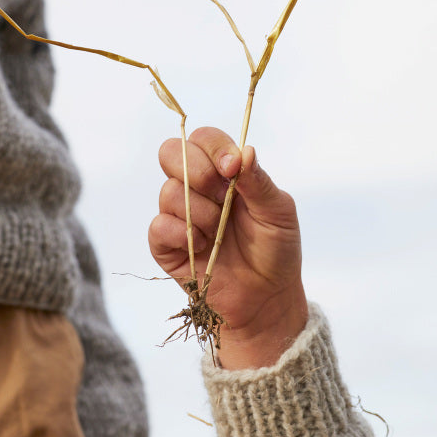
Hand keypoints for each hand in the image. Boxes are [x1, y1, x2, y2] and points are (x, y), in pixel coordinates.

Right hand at [149, 127, 307, 368]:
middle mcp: (196, 187)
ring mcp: (178, 214)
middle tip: (223, 198)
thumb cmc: (275, 250)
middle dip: (199, 173)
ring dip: (200, 213)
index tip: (233, 168)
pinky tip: (201, 248)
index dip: (214, 148)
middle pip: (171, 152)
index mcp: (224, 172)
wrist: (266, 298)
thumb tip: (244, 151)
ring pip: (169, 192)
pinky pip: (158, 226)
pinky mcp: (165, 244)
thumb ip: (259, 181)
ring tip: (219, 234)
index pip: (204, 139)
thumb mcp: (278, 212)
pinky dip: (182, 235)